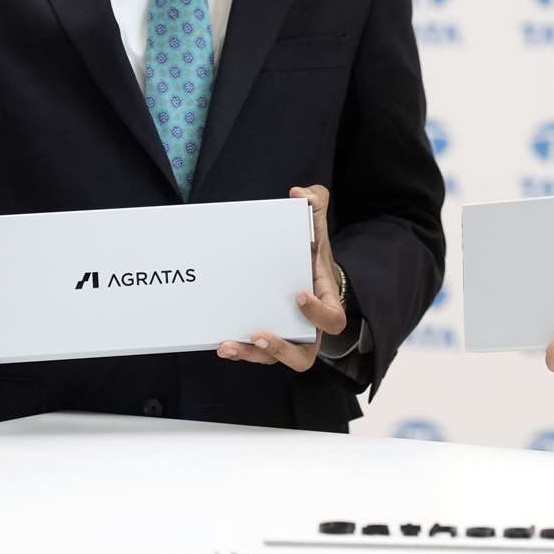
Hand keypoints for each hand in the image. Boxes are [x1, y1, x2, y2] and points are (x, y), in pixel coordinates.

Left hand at [217, 184, 348, 371]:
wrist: (303, 273)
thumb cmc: (310, 253)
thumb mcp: (316, 228)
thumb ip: (317, 204)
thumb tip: (299, 194)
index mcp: (326, 304)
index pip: (332, 319)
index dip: (317, 313)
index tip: (298, 294)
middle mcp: (309, 330)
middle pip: (304, 356)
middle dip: (282, 349)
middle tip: (261, 334)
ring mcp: (288, 338)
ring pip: (275, 359)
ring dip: (251, 355)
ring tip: (229, 345)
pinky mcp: (266, 339)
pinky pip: (255, 353)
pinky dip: (240, 350)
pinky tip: (221, 342)